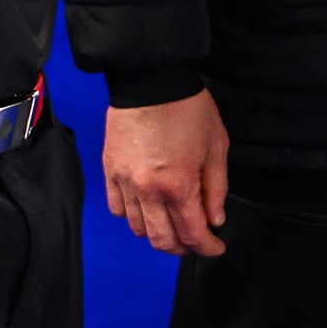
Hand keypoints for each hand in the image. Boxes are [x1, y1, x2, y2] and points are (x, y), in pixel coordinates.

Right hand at [102, 91, 229, 257]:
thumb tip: (214, 218)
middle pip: (162, 240)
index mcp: (178, 185)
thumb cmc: (187, 108)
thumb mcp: (216, 146)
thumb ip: (216, 187)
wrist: (150, 80)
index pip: (192, 234)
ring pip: (138, 229)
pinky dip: (132, 216)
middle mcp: (148, 191)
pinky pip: (117, 209)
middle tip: (196, 240)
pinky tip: (146, 208)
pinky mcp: (110, 172)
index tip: (216, 247)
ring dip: (158, 233)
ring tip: (172, 223)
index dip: (207, 247)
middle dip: (182, 247)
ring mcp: (125, 183)